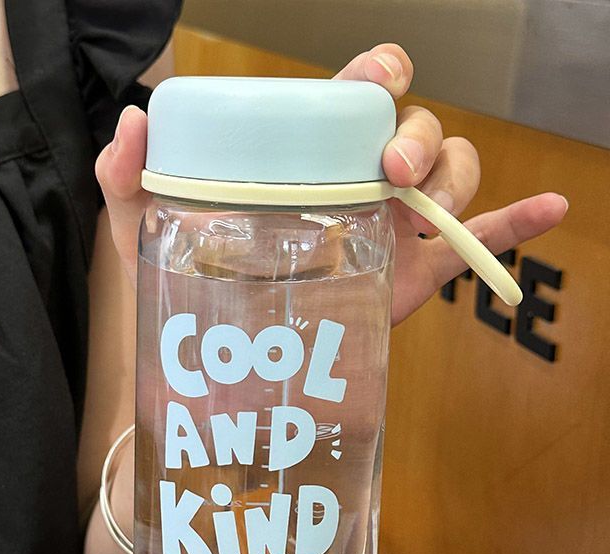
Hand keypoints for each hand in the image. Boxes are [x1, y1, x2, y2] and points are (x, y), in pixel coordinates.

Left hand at [96, 44, 567, 324]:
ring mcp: (394, 226)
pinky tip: (550, 210)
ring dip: (455, 183)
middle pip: (421, 130)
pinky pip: (478, 242)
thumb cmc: (189, 276)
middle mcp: (362, 179)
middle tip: (384, 174)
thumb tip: (133, 121)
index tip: (371, 87)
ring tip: (419, 214)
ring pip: (455, 176)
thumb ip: (128, 175)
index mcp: (312, 154)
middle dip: (418, 138)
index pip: (362, 92)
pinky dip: (515, 225)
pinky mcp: (415, 272)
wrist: (222, 353)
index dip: (380, 76)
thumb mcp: (148, 224)